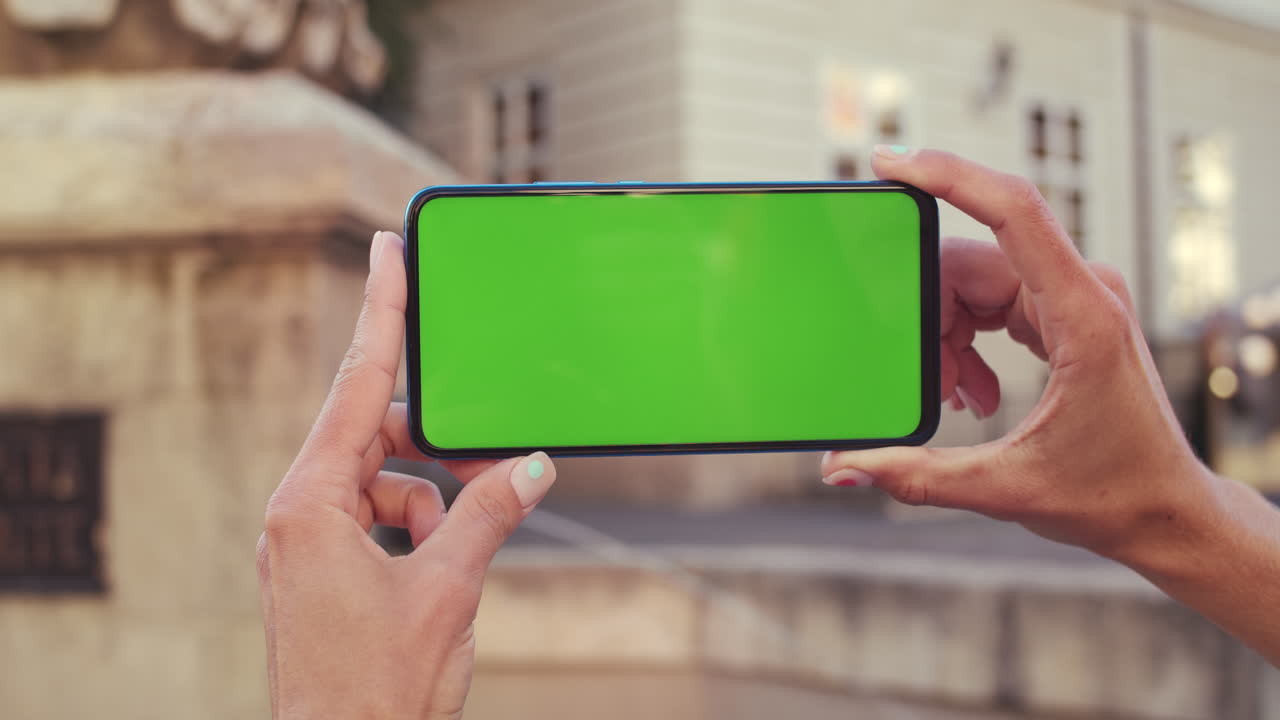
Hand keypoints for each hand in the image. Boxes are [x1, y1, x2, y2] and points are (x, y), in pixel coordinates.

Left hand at [256, 231, 555, 718]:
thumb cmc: (378, 690)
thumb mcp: (449, 591)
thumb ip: (489, 516)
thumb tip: (531, 467)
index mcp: (311, 506)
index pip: (355, 387)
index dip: (380, 314)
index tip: (387, 252)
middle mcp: (299, 515)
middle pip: (374, 436)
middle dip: (435, 443)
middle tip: (489, 451)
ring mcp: (308, 545)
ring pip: (384, 482)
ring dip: (435, 501)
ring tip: (462, 551)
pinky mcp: (323, 571)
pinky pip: (380, 519)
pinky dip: (421, 529)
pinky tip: (444, 569)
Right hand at [820, 147, 1208, 559]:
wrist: (1167, 511)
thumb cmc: (1113, 494)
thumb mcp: (1006, 487)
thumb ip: (918, 474)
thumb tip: (843, 467)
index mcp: (1082, 313)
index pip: (1012, 209)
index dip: (949, 175)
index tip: (891, 162)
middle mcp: (1083, 289)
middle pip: (972, 260)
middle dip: (929, 314)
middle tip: (922, 376)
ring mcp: (1075, 297)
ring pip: (976, 282)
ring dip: (947, 336)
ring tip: (956, 396)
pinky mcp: (1065, 313)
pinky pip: (993, 301)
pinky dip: (966, 340)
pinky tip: (971, 390)